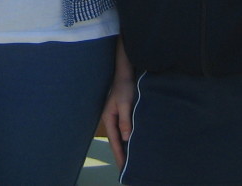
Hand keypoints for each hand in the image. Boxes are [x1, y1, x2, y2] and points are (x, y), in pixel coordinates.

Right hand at [102, 44, 135, 164]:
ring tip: (129, 160)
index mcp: (108, 118)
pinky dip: (127, 138)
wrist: (126, 72)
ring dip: (124, 147)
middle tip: (126, 168)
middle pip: (115, 140)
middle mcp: (110, 119)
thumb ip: (125, 120)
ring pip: (120, 136)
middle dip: (120, 154)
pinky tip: (132, 143)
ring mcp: (115, 116)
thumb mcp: (125, 103)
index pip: (114, 140)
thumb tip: (126, 138)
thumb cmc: (125, 86)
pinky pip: (124, 129)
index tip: (123, 167)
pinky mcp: (122, 113)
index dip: (118, 154)